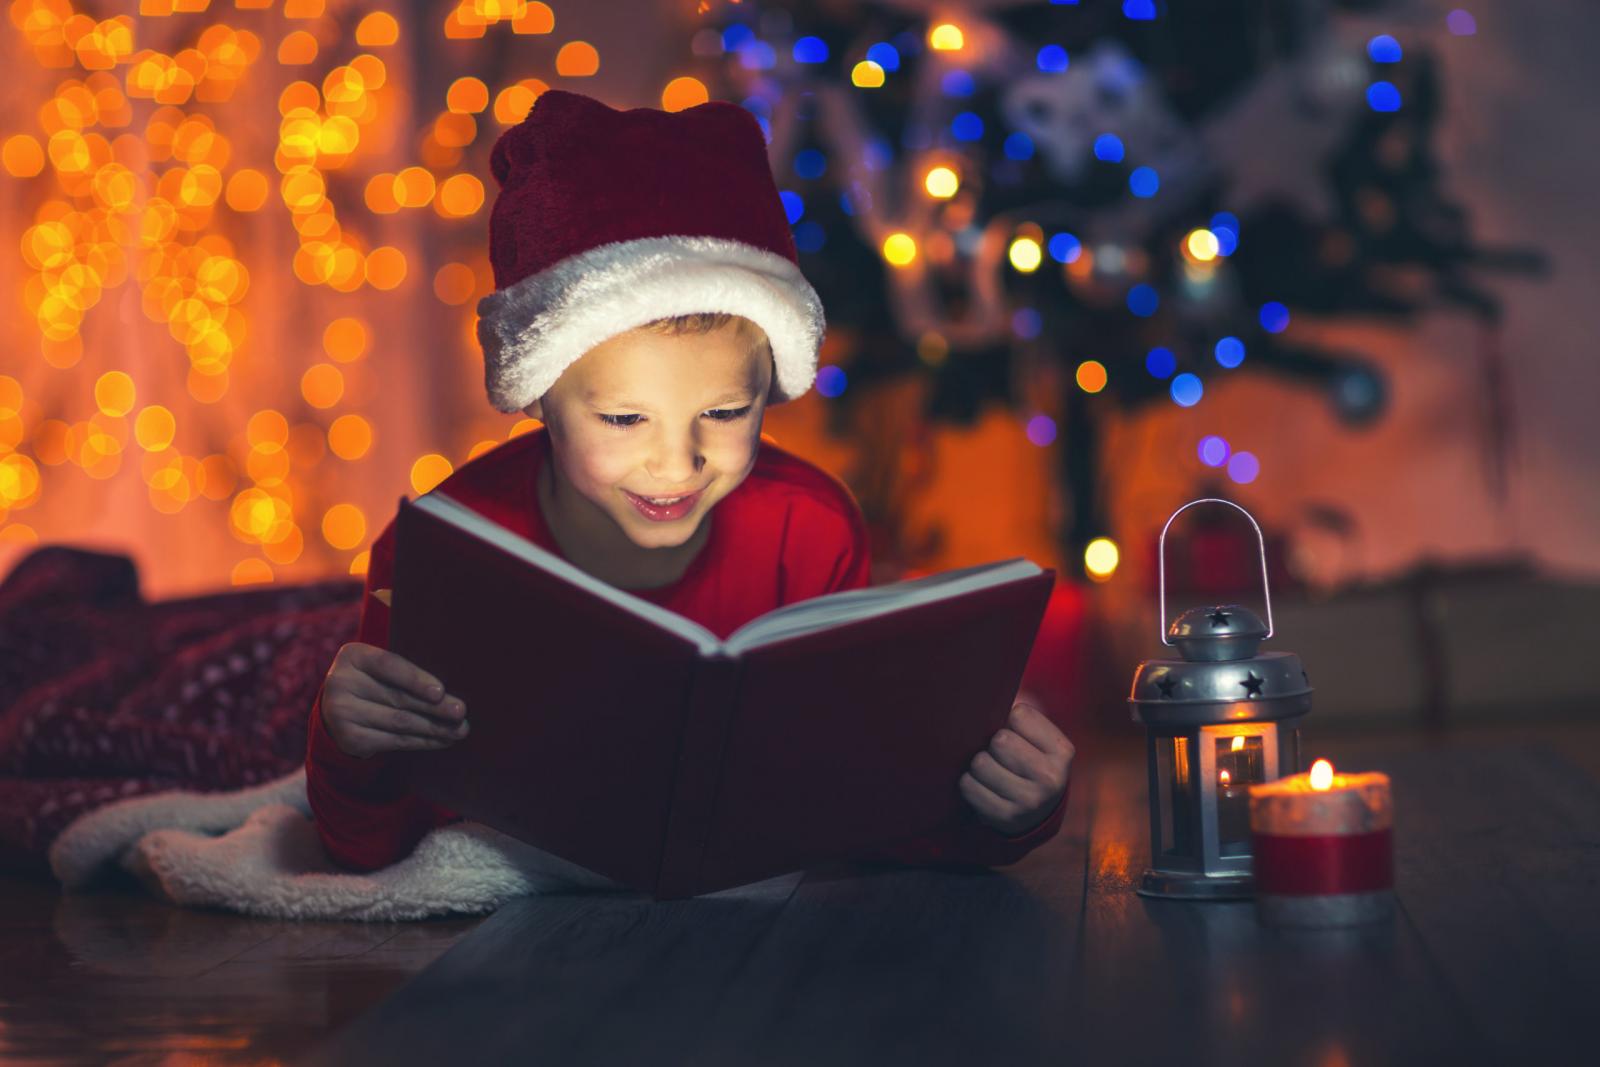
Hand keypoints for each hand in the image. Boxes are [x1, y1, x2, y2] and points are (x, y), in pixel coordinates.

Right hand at [318, 642, 470, 759]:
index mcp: (353, 656)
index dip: (415, 679)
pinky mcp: (349, 739)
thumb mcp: (385, 669)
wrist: (341, 710)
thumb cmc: (375, 682)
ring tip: (458, 730)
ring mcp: (341, 713)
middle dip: (435, 707)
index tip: (440, 692)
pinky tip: (441, 740)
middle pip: (397, 697)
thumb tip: (449, 698)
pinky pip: (394, 741)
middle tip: (460, 712)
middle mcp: (341, 683)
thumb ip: (410, 676)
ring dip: (434, 728)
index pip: (388, 665)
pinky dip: (422, 741)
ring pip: (399, 722)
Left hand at [959, 701, 1075, 835]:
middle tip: (1000, 753)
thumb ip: (1022, 714)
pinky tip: (983, 786)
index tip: (1016, 732)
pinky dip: (969, 782)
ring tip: (990, 769)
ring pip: (980, 763)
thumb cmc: (1032, 761)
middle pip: (999, 740)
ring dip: (979, 763)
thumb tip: (989, 691)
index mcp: (1062, 751)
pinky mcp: (1005, 817)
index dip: (1010, 720)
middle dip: (993, 743)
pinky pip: (968, 786)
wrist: (1037, 814)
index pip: (1019, 715)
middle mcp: (1051, 779)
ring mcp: (1029, 801)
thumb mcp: (1040, 739)